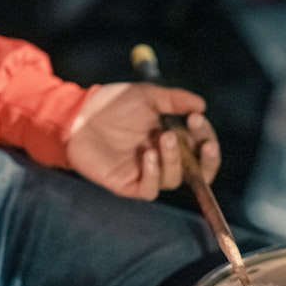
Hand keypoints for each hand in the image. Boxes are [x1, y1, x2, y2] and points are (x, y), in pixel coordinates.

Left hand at [65, 82, 220, 199]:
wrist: (78, 115)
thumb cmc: (113, 105)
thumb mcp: (148, 96)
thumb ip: (175, 100)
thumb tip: (202, 105)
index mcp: (174, 140)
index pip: (201, 147)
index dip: (205, 136)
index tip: (196, 118)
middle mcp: (164, 160)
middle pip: (198, 172)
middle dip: (206, 160)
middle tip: (205, 143)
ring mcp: (148, 174)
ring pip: (174, 179)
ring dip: (174, 160)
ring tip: (164, 138)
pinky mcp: (129, 184)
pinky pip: (150, 190)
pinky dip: (153, 174)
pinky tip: (148, 155)